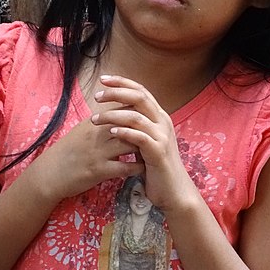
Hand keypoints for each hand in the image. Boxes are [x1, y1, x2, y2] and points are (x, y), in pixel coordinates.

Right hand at [27, 110, 144, 204]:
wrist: (48, 174)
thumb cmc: (67, 152)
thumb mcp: (82, 131)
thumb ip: (101, 122)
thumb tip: (119, 114)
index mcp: (94, 123)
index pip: (122, 109)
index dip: (139, 112)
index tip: (151, 118)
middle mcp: (97, 134)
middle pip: (129, 123)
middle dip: (146, 128)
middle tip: (158, 135)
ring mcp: (98, 152)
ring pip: (130, 143)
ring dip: (145, 148)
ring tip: (154, 151)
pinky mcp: (98, 170)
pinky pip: (124, 167)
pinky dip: (137, 167)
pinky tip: (143, 169)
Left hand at [91, 75, 197, 211]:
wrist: (173, 190)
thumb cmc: (156, 166)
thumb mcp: (146, 141)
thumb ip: (136, 126)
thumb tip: (116, 113)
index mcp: (159, 116)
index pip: (141, 90)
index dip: (122, 82)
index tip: (103, 78)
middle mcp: (163, 122)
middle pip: (139, 97)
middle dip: (116, 93)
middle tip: (97, 95)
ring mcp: (162, 136)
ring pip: (136, 116)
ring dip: (113, 115)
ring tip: (95, 118)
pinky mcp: (158, 152)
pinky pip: (140, 137)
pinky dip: (124, 132)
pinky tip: (111, 132)